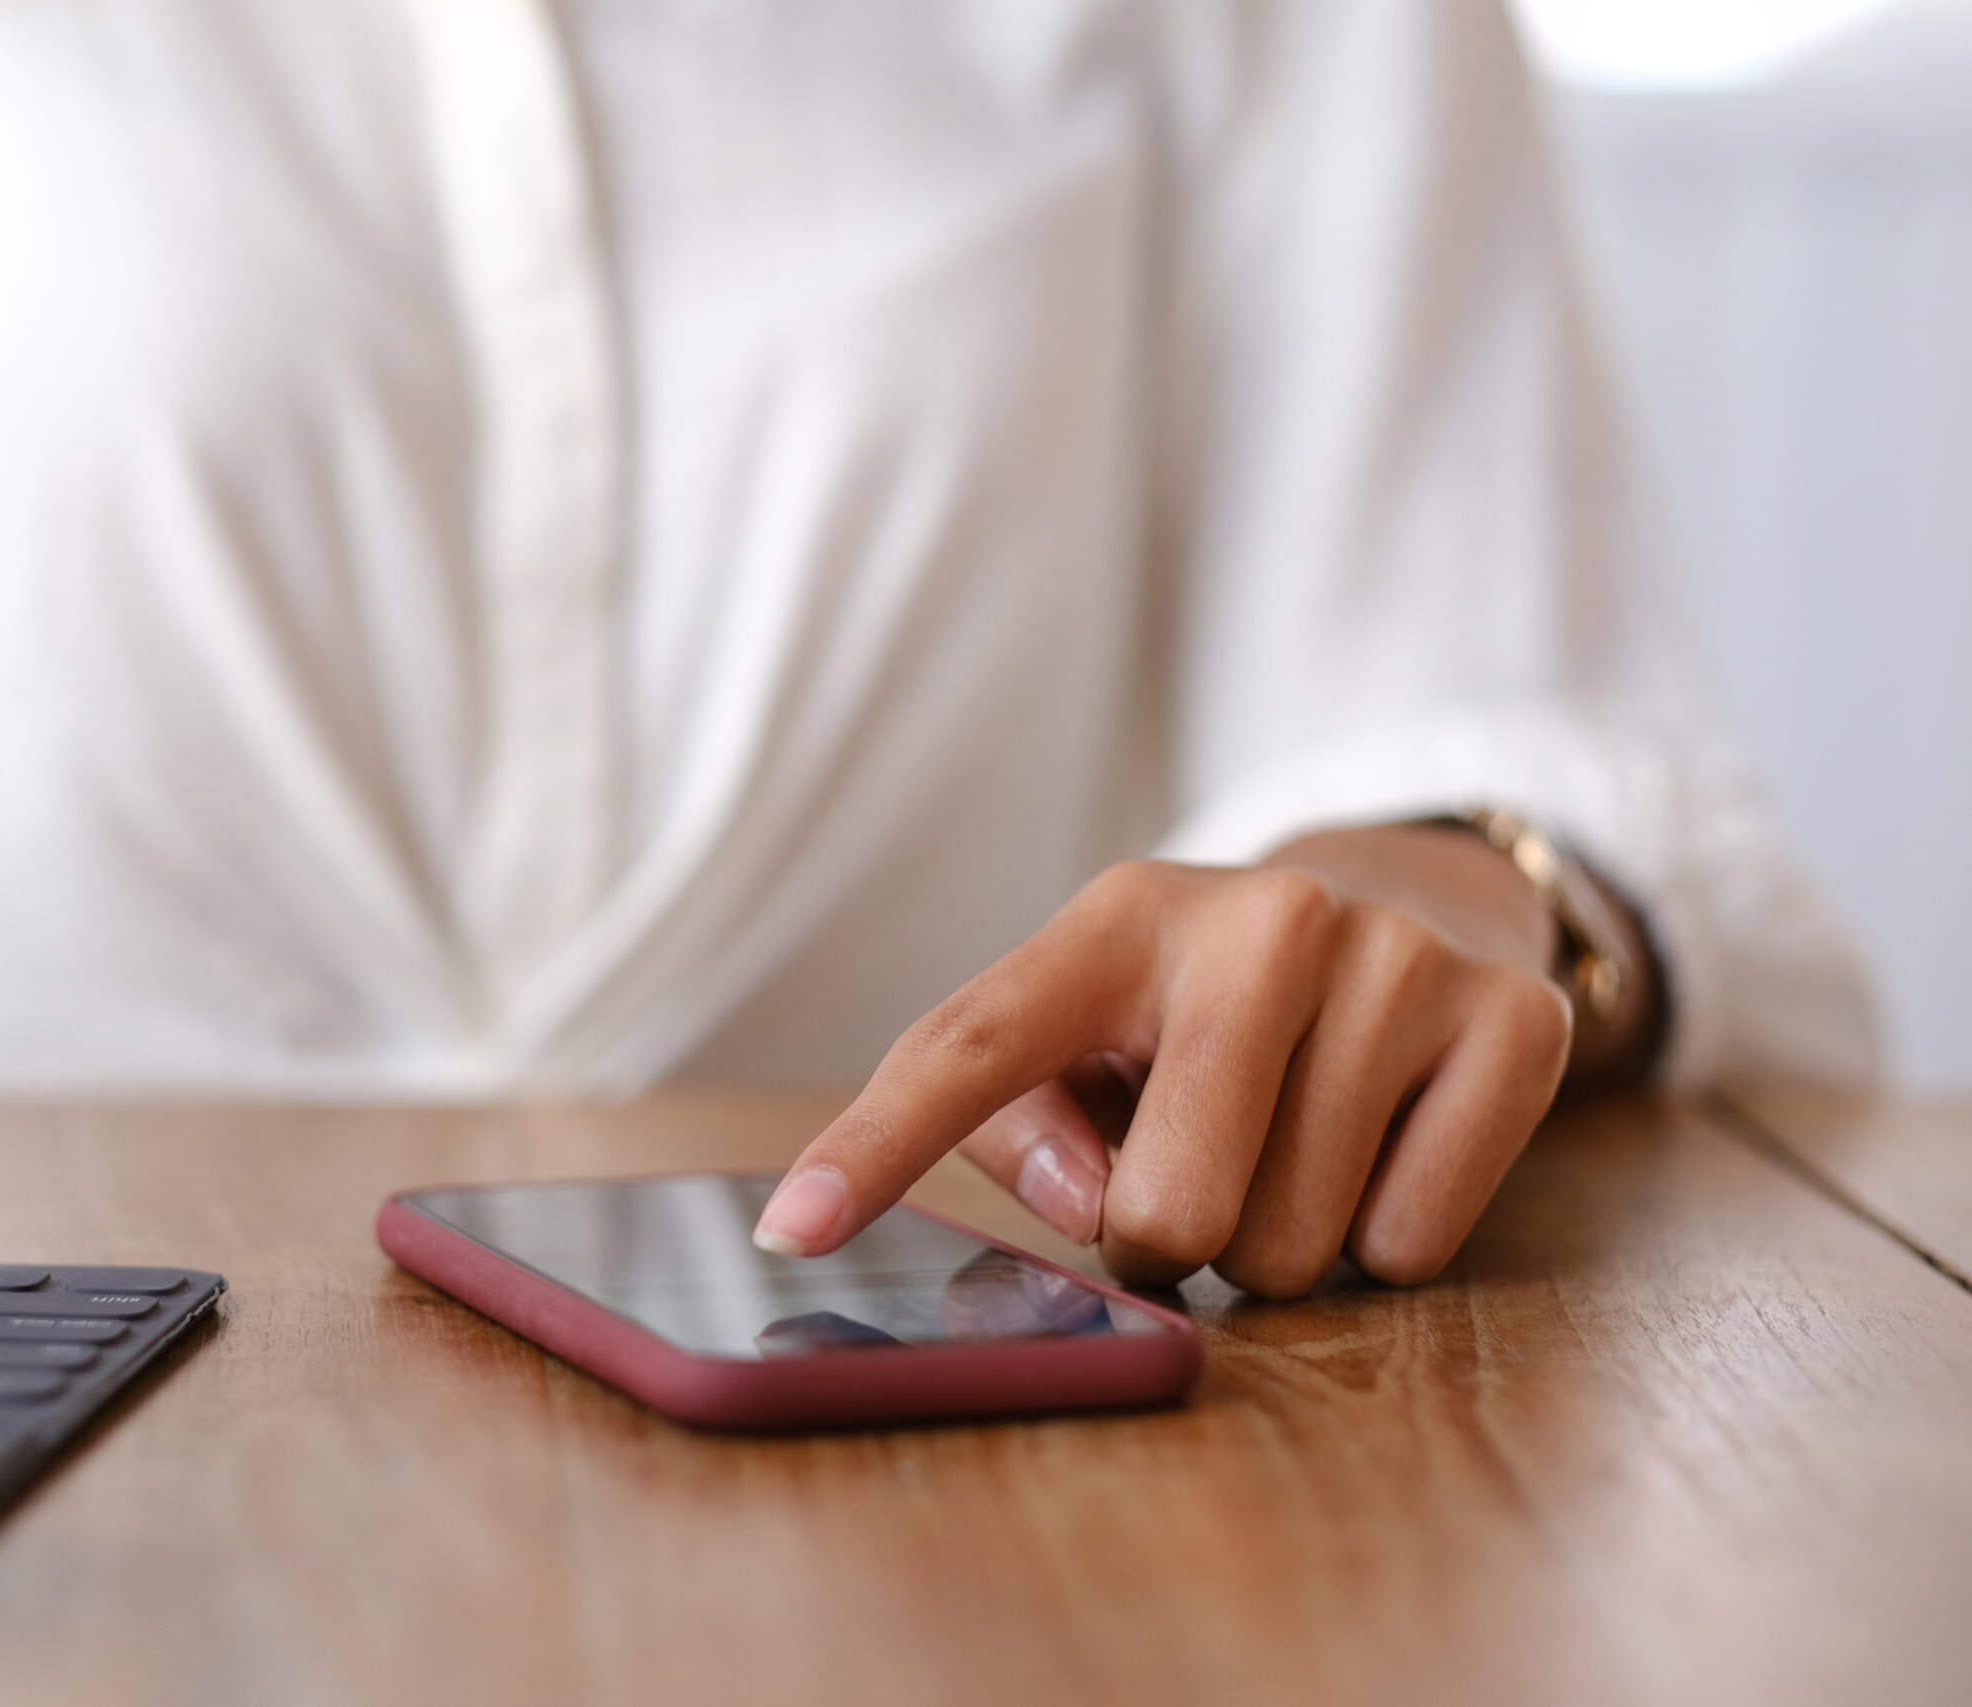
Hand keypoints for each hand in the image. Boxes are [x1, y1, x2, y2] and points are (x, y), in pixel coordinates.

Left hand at [751, 824, 1639, 1296]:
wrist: (1411, 900)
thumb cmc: (1204, 1006)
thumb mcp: (1091, 1035)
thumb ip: (1027, 1126)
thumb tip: (1088, 1206)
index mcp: (1114, 919)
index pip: (973, 1045)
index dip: (875, 1146)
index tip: (790, 1230)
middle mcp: (1261, 920)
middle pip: (1168, 1212)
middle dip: (1170, 1238)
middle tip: (1201, 1163)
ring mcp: (1398, 964)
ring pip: (1292, 1250)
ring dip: (1278, 1244)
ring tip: (1294, 1140)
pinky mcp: (1514, 1025)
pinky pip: (1409, 1247)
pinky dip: (1383, 1243)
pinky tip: (1382, 1146)